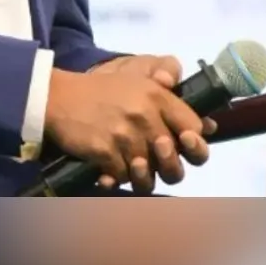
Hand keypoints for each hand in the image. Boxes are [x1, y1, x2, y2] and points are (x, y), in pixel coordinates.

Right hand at [44, 57, 214, 194]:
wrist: (59, 97)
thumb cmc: (102, 92)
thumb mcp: (138, 86)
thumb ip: (170, 104)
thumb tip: (206, 127)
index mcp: (157, 96)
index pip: (193, 128)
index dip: (195, 145)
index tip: (186, 148)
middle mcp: (145, 116)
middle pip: (174, 163)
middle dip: (167, 169)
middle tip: (153, 161)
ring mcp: (125, 136)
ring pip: (149, 176)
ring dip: (140, 177)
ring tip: (131, 166)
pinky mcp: (106, 152)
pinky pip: (122, 179)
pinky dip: (115, 178)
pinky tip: (107, 170)